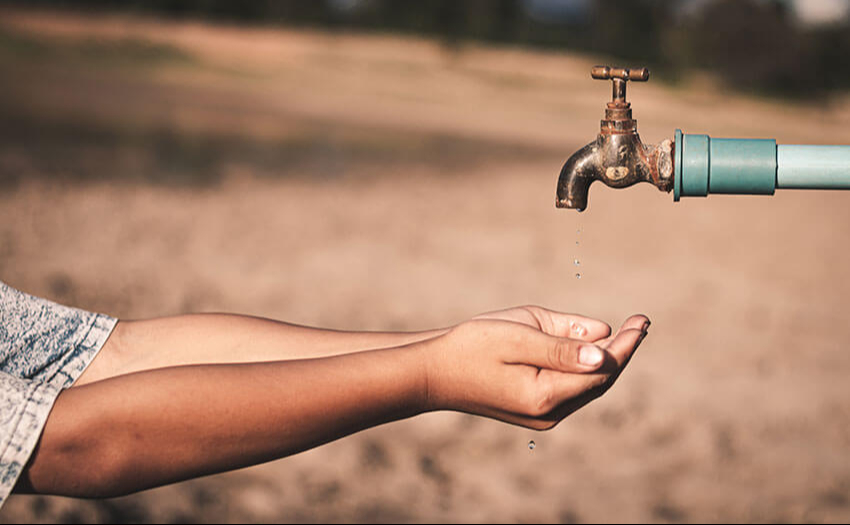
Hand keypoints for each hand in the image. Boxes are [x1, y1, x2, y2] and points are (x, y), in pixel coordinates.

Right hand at [422, 306, 648, 429]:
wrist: (433, 374)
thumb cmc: (471, 346)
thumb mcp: (518, 333)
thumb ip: (562, 342)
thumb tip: (604, 348)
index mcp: (545, 394)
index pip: (602, 370)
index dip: (625, 344)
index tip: (642, 320)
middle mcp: (549, 414)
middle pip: (600, 382)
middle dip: (622, 351)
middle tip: (641, 322)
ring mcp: (542, 417)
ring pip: (588, 387)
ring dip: (607, 360)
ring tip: (626, 332)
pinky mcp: (535, 412)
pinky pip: (572, 389)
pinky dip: (586, 368)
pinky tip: (593, 349)